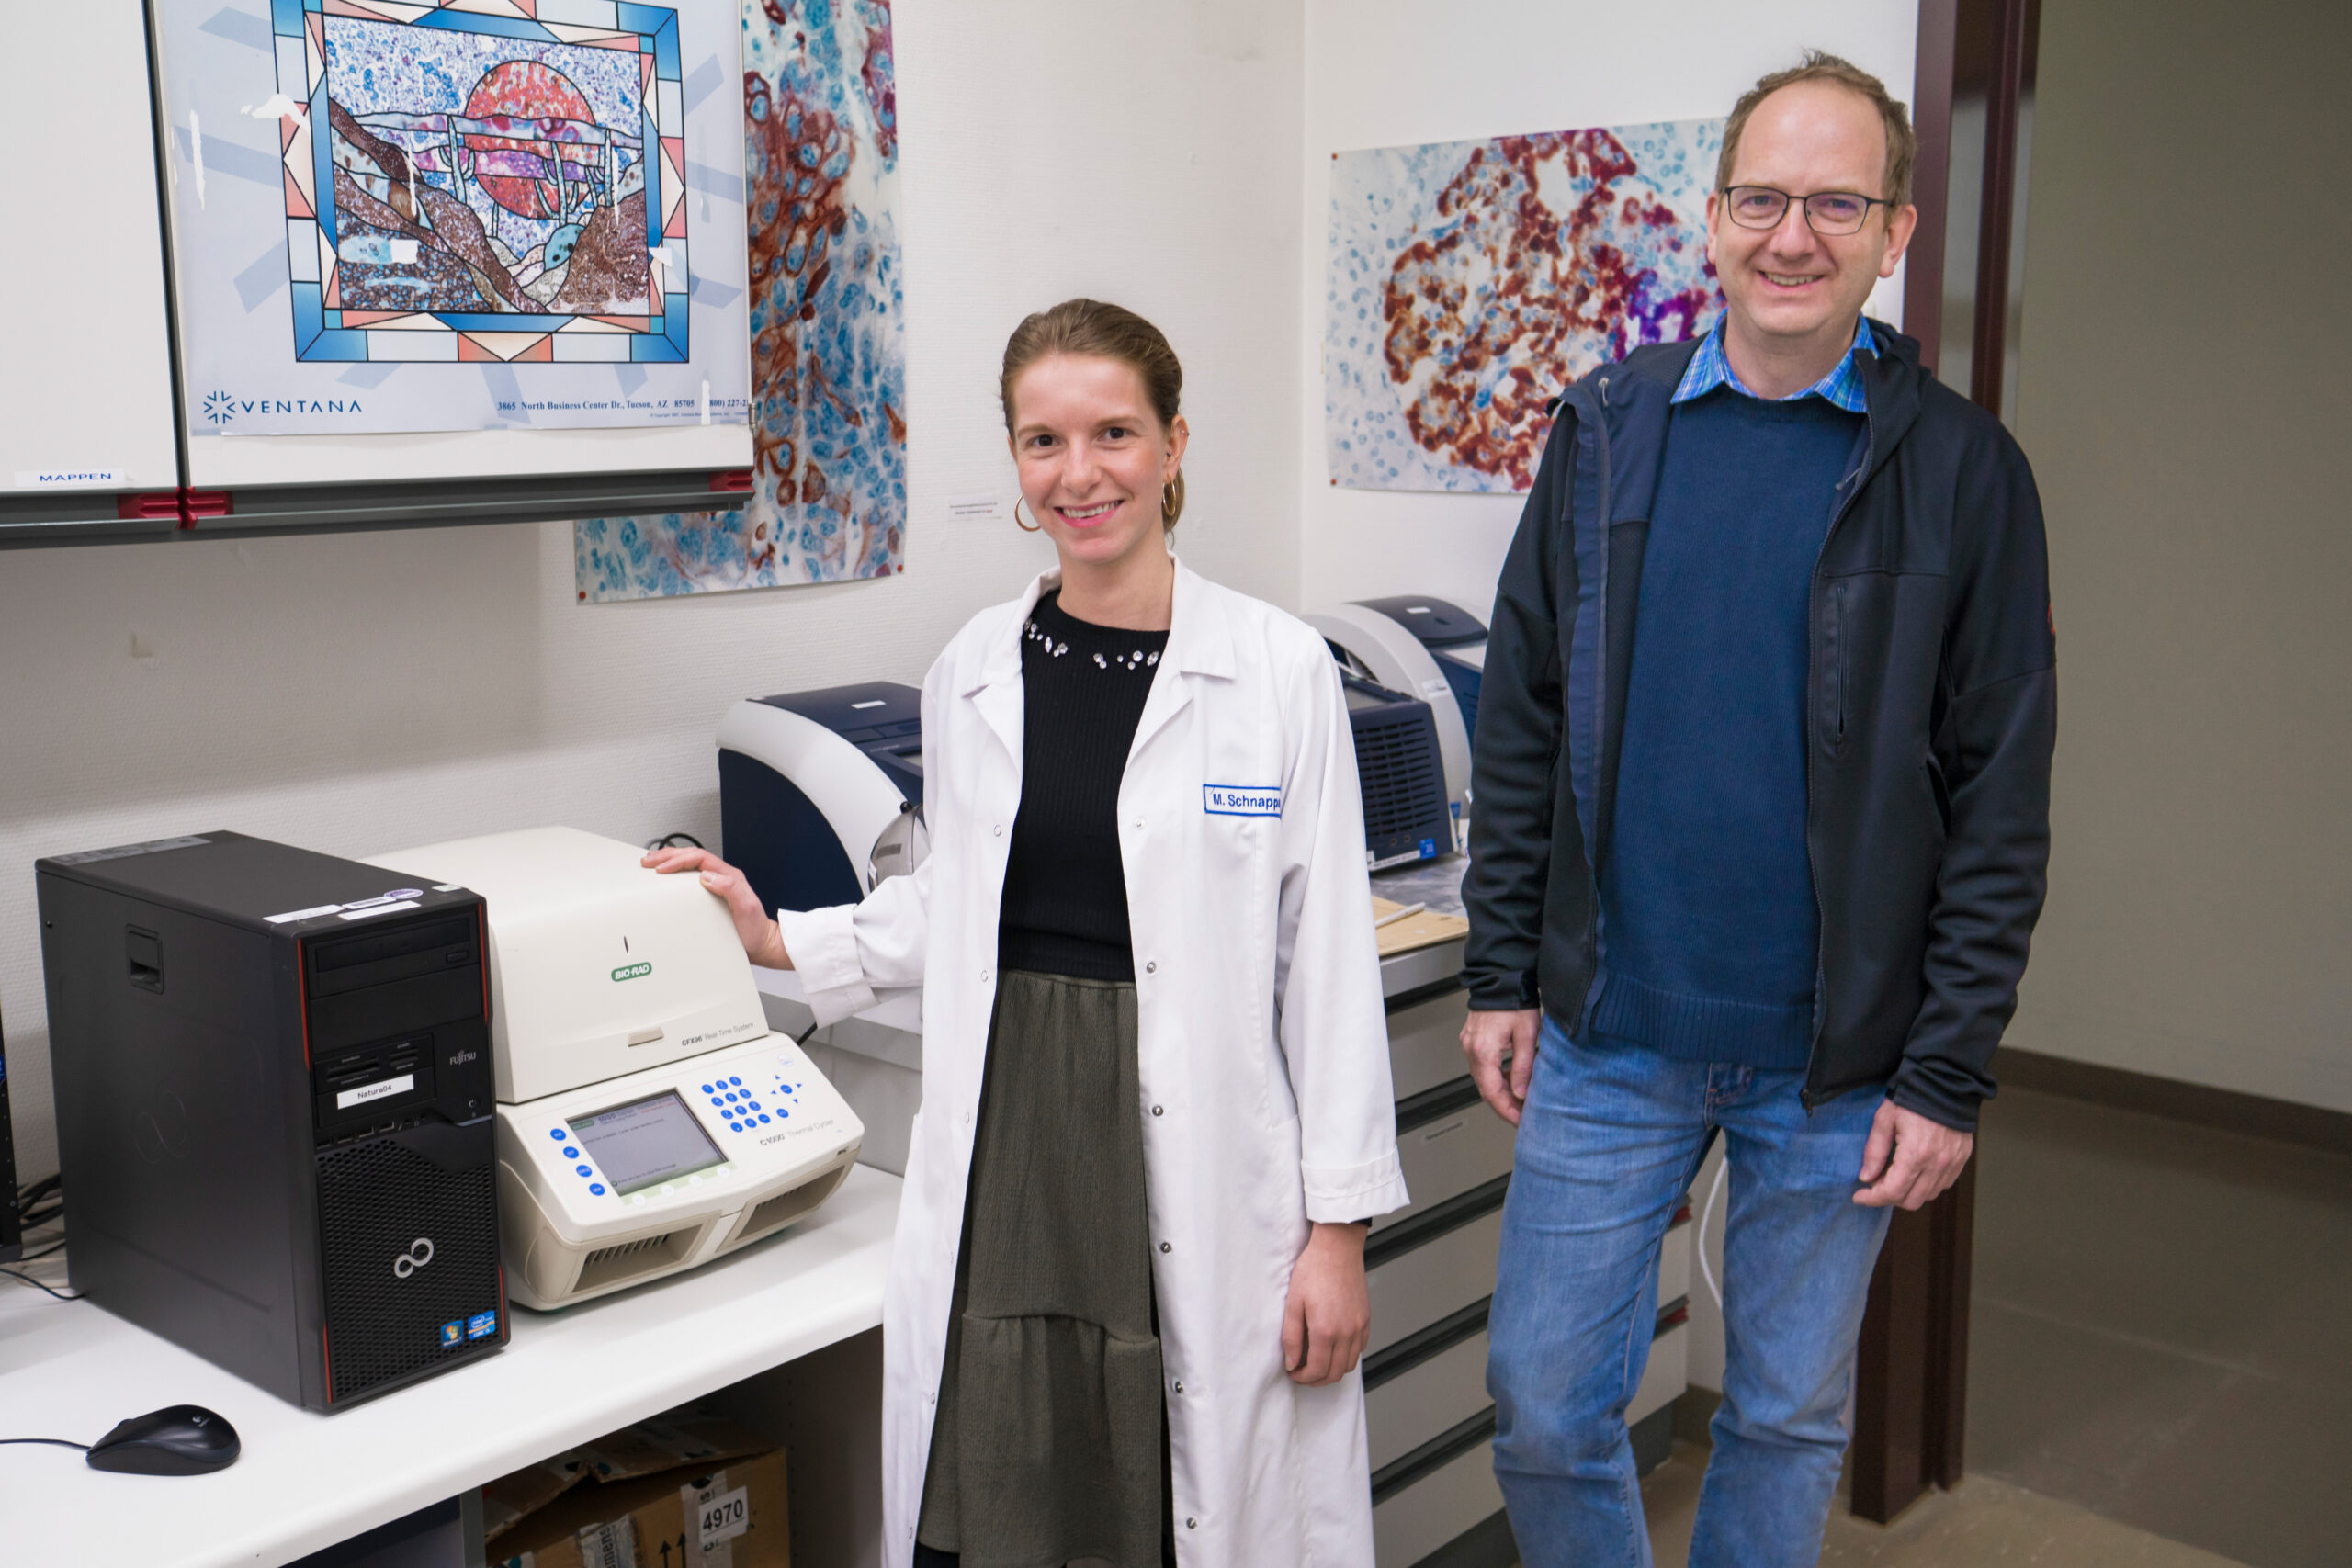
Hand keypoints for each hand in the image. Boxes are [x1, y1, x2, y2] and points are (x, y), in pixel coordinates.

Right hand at [641, 846, 791, 968]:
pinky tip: (666, 880)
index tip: (662, 869)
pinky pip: (689, 880)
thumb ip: (731, 888)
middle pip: (692, 858)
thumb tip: (708, 876)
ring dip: (670, 862)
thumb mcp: (746, 907)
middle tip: (649, 860)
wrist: (761, 945)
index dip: (679, 860)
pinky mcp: (710, 898)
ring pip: (690, 867)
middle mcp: (722, 878)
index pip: (699, 859)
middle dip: (668, 856)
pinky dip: (675, 876)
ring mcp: (716, 887)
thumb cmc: (754, 929)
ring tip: (652, 863)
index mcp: (728, 876)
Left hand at [1282, 1223, 1369, 1386]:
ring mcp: (1359, 1326)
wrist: (1337, 1248)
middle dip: (1317, 1380)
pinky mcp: (1366, 1319)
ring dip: (1332, 1370)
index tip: (1293, 1373)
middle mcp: (1347, 1332)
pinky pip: (1359, 1349)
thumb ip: (1292, 1337)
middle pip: (1334, 1373)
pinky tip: (1333, 1348)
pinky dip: (1346, 1356)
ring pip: (1349, 1364)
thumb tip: (1292, 1362)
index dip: (1303, 1378)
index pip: (1317, 1370)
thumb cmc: (1314, 1269)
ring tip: (1317, 1363)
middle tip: (1303, 1373)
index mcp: (1326, 1330)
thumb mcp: (1293, 1303)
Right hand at [1460, 1008, 1539, 1124]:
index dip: (1506, 1110)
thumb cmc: (1515, 1001)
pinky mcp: (1471, 1039)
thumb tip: (1521, 1093)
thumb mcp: (1527, 1035)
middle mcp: (1471, 1049)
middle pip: (1485, 1088)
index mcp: (1484, 1050)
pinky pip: (1481, 1066)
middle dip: (1504, 1105)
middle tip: (1522, 1114)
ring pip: (1482, 1078)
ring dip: (1500, 1091)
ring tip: (1520, 1098)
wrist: (1502, 978)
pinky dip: (1495, 1076)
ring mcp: (1469, 1043)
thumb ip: (1523, 1066)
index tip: (1520, 1120)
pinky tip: (1510, 1078)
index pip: (1492, 1092)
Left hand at [1854, 1100, 1973, 1209]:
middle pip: (1910, 1201)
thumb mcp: (1884, 1119)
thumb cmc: (1912, 1097)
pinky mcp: (1962, 1160)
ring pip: (1928, 1196)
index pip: (1892, 1192)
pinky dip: (1926, 1186)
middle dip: (1889, 1198)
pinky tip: (1915, 1172)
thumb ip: (1874, 1151)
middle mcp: (1937, 1164)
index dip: (1873, 1199)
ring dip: (1908, 1193)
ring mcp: (1952, 1164)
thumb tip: (1866, 1178)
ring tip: (1894, 1176)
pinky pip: (1943, 1185)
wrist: (1946, 1082)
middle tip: (1876, 1183)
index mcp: (1916, 1154)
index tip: (1859, 1197)